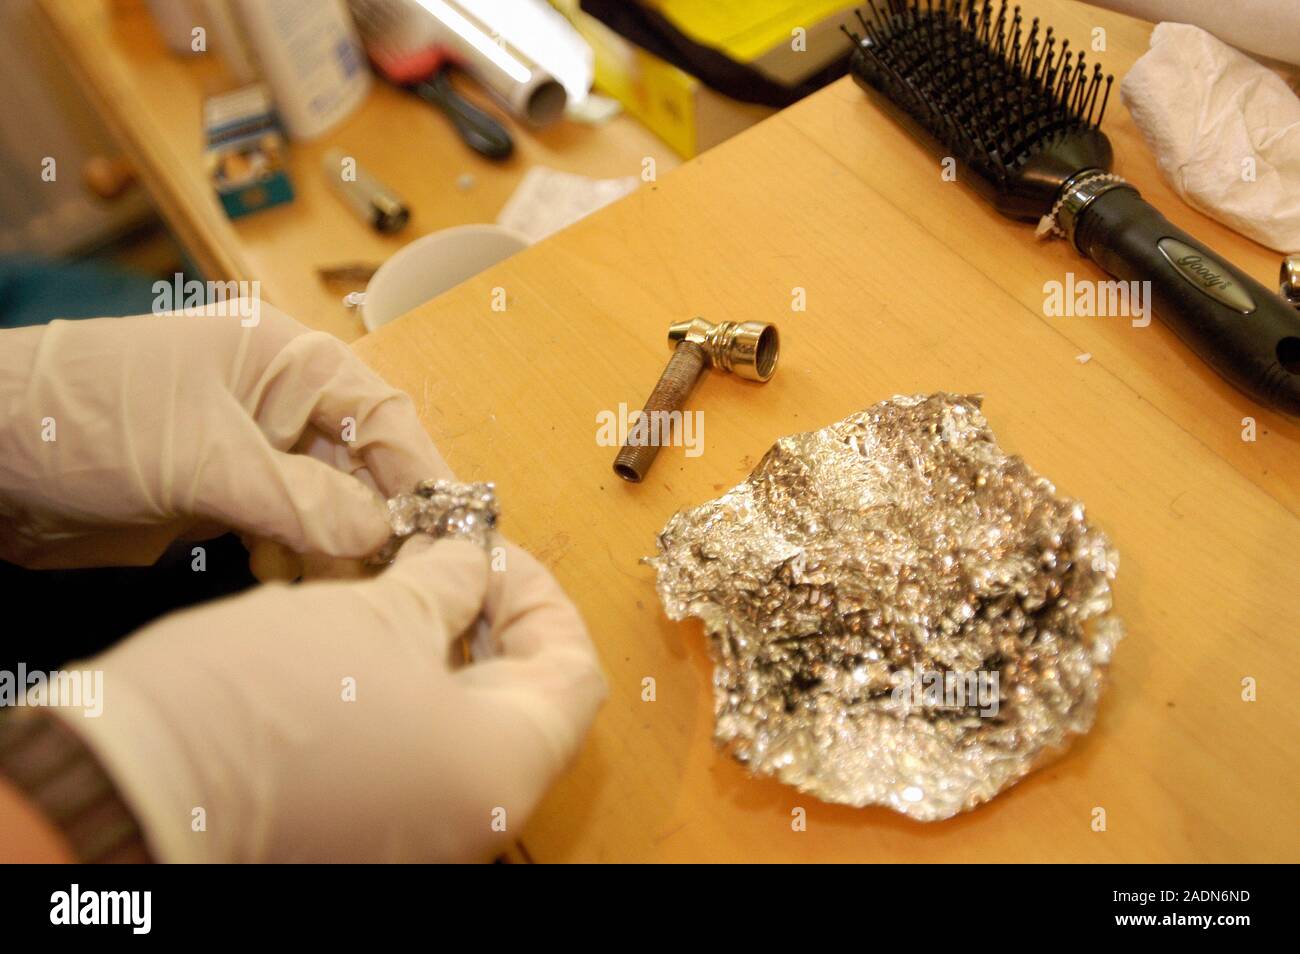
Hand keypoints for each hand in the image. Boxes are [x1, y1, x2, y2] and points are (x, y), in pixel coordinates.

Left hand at [0, 300, 448, 567]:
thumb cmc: (83, 419)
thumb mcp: (204, 460)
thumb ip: (300, 502)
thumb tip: (381, 537)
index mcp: (287, 362)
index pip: (383, 415)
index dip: (421, 473)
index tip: (453, 532)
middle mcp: (281, 405)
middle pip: (365, 466)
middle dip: (384, 522)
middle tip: (403, 579)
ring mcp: (254, 453)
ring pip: (331, 507)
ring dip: (342, 551)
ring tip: (347, 593)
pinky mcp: (226, 498)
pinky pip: (290, 534)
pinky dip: (300, 564)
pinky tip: (291, 585)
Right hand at [50, 536, 605, 861]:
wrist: (133, 785)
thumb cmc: (265, 699)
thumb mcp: (378, 614)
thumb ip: (450, 582)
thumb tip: (471, 559)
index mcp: (502, 768)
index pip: (574, 672)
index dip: (539, 598)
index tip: (491, 552)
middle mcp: (476, 817)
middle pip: (522, 701)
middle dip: (488, 619)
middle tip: (445, 561)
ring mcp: (421, 835)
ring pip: (464, 727)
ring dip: (444, 652)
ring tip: (399, 587)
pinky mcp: (368, 834)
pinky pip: (415, 757)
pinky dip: (408, 695)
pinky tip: (366, 640)